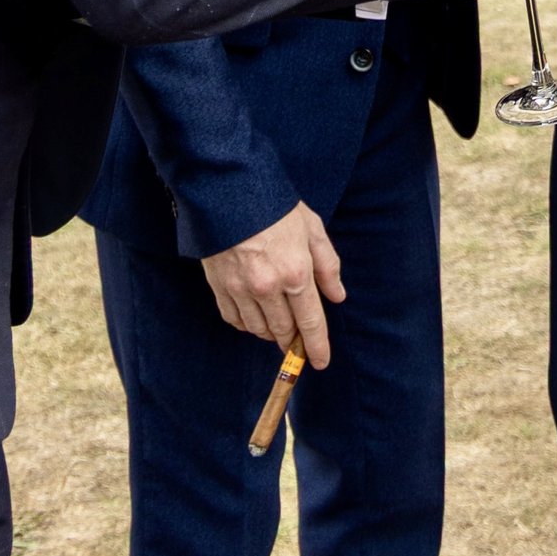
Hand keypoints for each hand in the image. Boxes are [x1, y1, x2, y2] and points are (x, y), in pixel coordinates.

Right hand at [201, 201, 344, 364]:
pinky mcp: (219, 288)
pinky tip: (255, 317)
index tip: (321, 362)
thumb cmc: (278, 209)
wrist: (231, 193)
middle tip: (298, 340)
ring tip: (280, 325)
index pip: (310, 322)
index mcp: (296, 273)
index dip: (316, 345)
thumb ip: (328, 266)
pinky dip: (247, 324)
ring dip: (271, 332)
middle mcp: (268, 288)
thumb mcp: (313, 230)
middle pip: (283, 330)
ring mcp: (241, 290)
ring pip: (259, 329)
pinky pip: (235, 320)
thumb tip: (337, 296)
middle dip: (293, 339)